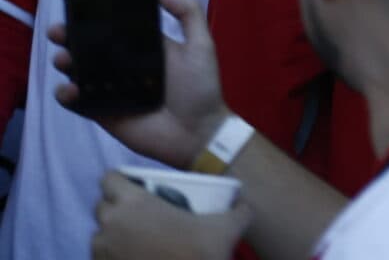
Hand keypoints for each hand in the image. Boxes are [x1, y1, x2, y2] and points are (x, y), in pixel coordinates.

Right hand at [53, 0, 229, 170]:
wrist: (197, 132)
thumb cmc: (200, 87)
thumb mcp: (200, 44)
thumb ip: (187, 14)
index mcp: (145, 48)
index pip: (115, 28)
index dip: (96, 18)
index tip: (80, 5)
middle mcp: (124, 66)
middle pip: (90, 48)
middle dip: (71, 38)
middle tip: (59, 32)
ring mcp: (111, 89)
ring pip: (79, 72)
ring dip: (66, 63)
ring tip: (64, 58)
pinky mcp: (102, 112)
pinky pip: (78, 103)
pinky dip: (67, 95)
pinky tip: (69, 89)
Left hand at [91, 171, 246, 259]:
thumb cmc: (198, 253)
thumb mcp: (227, 227)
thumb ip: (238, 210)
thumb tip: (245, 204)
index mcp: (133, 202)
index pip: (109, 179)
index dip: (120, 180)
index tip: (135, 185)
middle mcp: (110, 223)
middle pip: (102, 206)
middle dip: (117, 207)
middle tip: (141, 213)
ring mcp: (101, 250)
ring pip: (100, 234)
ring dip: (113, 233)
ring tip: (137, 240)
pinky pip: (102, 256)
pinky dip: (113, 255)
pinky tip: (134, 257)